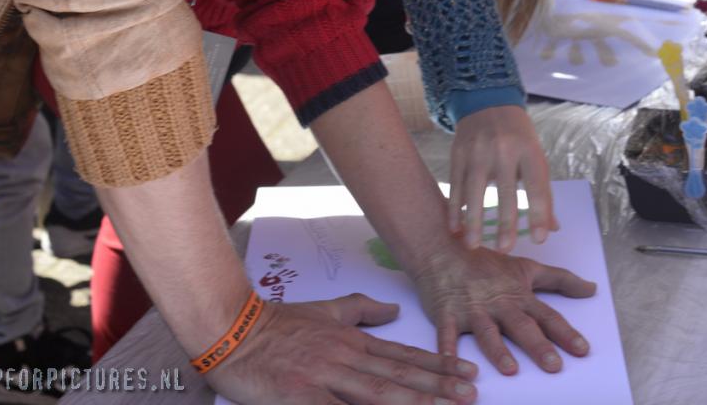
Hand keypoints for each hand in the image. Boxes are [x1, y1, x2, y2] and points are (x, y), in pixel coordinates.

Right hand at [208, 293, 479, 404]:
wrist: (234, 328)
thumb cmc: (279, 323)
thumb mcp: (325, 311)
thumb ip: (361, 310)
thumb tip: (393, 311)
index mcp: (351, 339)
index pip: (402, 355)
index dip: (436, 365)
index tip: (466, 371)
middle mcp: (345, 356)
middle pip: (399, 375)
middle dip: (438, 386)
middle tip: (471, 393)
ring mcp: (325, 376)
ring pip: (378, 393)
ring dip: (414, 400)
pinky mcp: (302, 395)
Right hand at [415, 242, 595, 376]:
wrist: (442, 246)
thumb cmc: (484, 261)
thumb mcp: (524, 267)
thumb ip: (559, 279)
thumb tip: (592, 289)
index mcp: (517, 295)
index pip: (546, 316)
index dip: (565, 333)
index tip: (582, 350)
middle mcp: (497, 303)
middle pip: (521, 326)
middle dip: (538, 346)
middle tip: (554, 365)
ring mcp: (472, 309)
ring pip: (487, 332)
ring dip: (498, 351)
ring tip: (510, 370)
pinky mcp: (446, 314)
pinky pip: (446, 334)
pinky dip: (447, 350)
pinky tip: (451, 363)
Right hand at [449, 107, 557, 250]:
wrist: (488, 103)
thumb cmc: (518, 137)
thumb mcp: (535, 156)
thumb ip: (542, 191)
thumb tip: (552, 228)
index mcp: (529, 151)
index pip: (537, 186)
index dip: (539, 213)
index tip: (539, 240)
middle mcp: (504, 149)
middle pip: (505, 190)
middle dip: (505, 222)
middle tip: (505, 250)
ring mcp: (478, 151)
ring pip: (475, 189)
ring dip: (473, 219)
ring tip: (473, 245)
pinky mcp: (458, 153)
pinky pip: (456, 184)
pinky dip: (454, 207)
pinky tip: (454, 227)